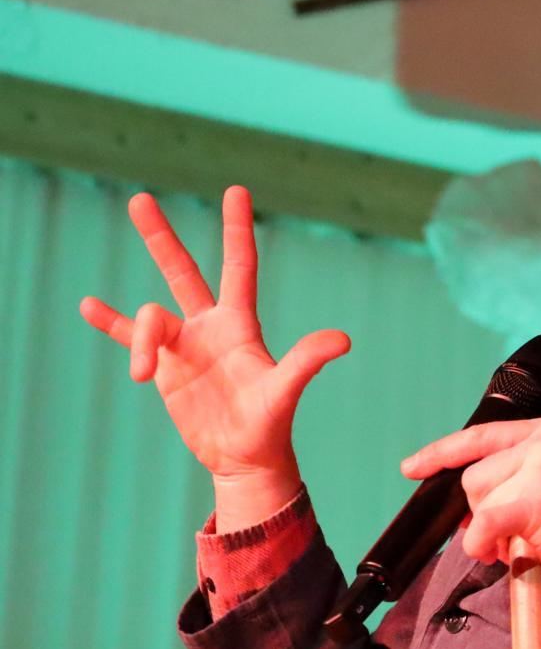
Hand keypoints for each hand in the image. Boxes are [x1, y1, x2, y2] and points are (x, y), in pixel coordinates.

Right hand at [77, 187, 349, 483]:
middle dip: (161, 237)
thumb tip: (344, 340)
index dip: (237, 228)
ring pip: (151, 317)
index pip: (239, 264)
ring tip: (143, 373)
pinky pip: (131, 338)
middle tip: (139, 198)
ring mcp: (185, 344)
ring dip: (140, 338)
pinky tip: (89, 306)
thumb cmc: (270, 426)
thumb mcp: (285, 392)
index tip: (236, 189)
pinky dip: (112, 323)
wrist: (244, 459)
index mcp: (241, 323)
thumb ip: (307, 362)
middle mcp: (211, 326)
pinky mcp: (165, 368)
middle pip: (182, 270)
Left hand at [401, 417, 540, 613]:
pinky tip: (503, 554)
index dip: (442, 452)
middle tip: (509, 532)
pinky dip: (482, 545)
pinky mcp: (535, 497)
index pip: (482, 435)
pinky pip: (482, 523)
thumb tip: (460, 491)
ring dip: (484, 529)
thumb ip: (508, 475)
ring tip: (514, 542)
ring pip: (476, 497)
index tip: (411, 467)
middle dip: (479, 509)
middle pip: (474, 474)